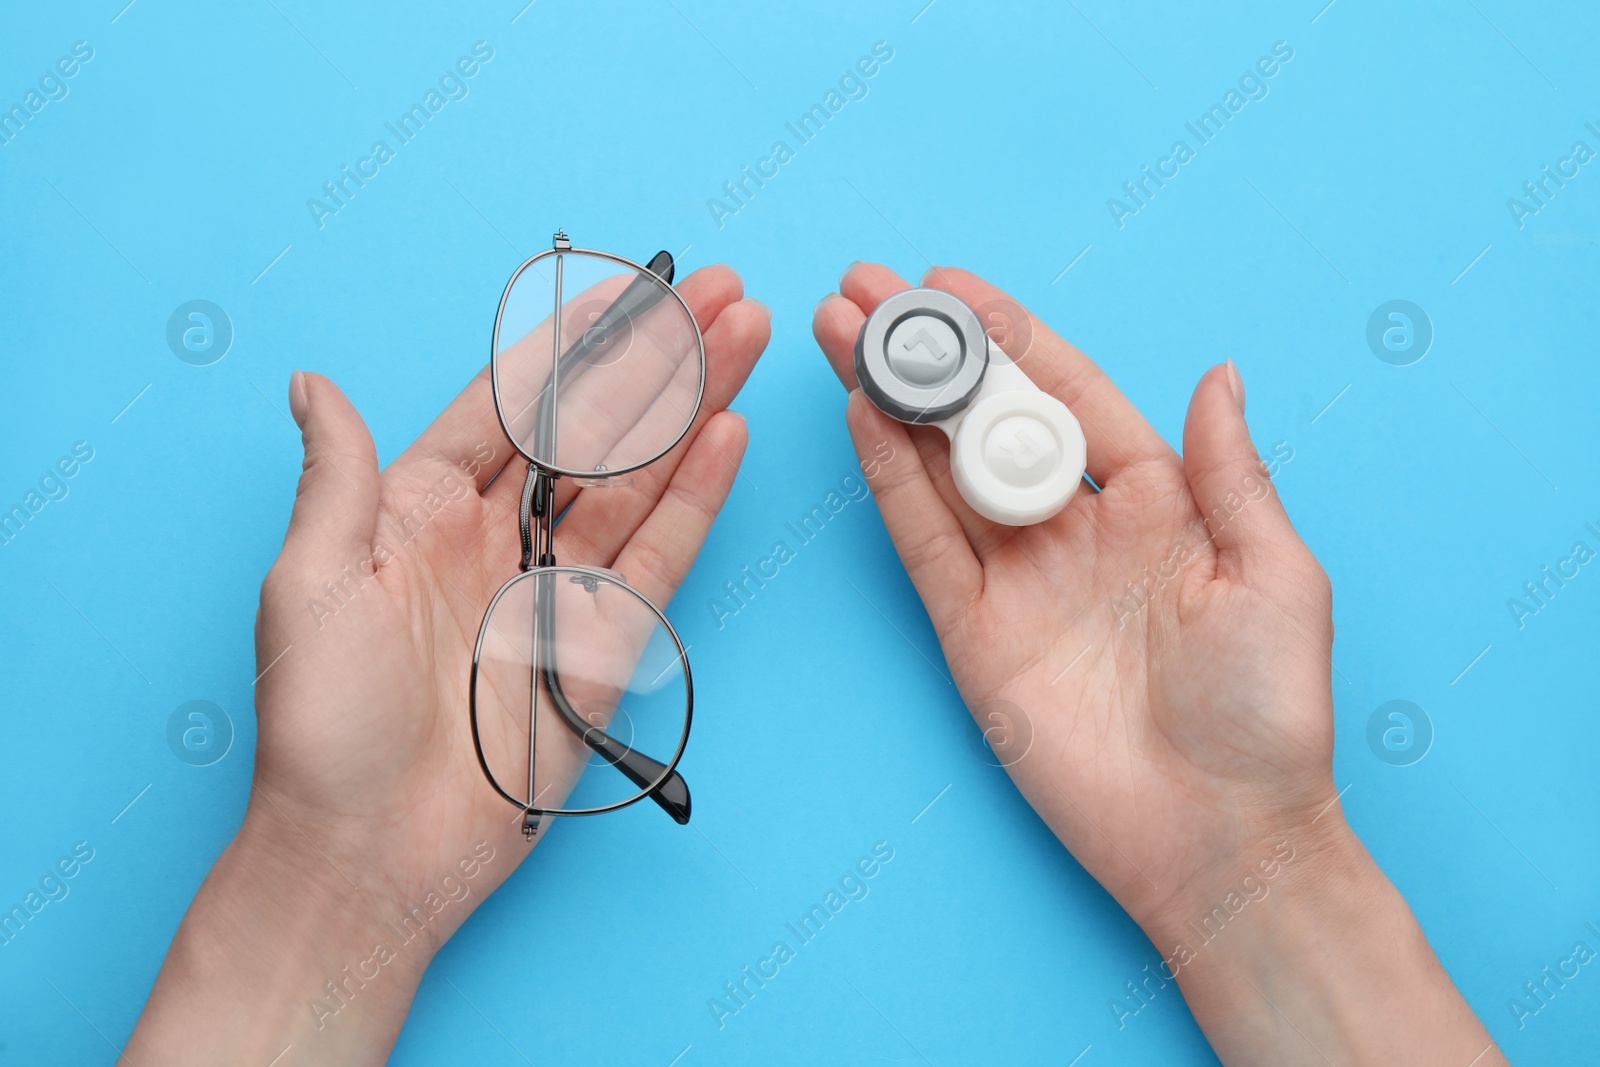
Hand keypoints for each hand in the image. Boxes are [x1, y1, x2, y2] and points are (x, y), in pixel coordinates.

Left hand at [127, 265, 769, 1065]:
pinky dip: (696, 495)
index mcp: (423, 508)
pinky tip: (729, 435)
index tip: (628, 286)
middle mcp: (500, 534)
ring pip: (640, 475)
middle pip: (596, 425)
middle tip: (721, 292)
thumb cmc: (321, 726)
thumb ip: (336, 479)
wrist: (370, 854)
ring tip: (746, 336)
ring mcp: (558, 586)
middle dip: (659, 355)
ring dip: (693, 406)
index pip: (513, 402)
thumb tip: (311, 384)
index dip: (574, 342)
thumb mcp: (310, 585)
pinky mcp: (604, 643)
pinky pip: (660, 555)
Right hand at [813, 263, 1500, 1065]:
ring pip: (940, 468)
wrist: (1218, 837)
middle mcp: (1075, 530)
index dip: (1011, 334)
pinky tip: (862, 418)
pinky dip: (890, 481)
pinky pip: (923, 543)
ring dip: (892, 399)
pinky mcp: (972, 634)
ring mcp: (1017, 579)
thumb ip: (1231, 474)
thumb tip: (1219, 373)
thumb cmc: (1266, 712)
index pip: (1069, 392)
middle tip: (867, 292)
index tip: (954, 285)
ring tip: (841, 331)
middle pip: (986, 418)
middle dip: (929, 352)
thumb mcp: (1274, 576)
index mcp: (1155, 503)